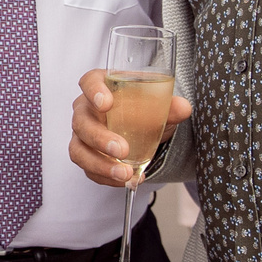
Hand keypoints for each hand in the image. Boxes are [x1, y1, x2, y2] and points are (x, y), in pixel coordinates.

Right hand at [68, 69, 190, 186]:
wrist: (143, 128)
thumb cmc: (143, 109)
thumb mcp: (159, 105)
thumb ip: (170, 106)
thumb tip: (183, 107)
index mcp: (101, 87)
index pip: (89, 82)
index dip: (94, 91)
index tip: (106, 103)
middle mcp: (86, 109)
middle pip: (82, 121)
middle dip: (100, 138)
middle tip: (123, 150)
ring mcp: (82, 134)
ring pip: (79, 150)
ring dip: (100, 164)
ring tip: (124, 174)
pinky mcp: (85, 155)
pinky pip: (88, 169)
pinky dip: (107, 177)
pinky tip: (126, 179)